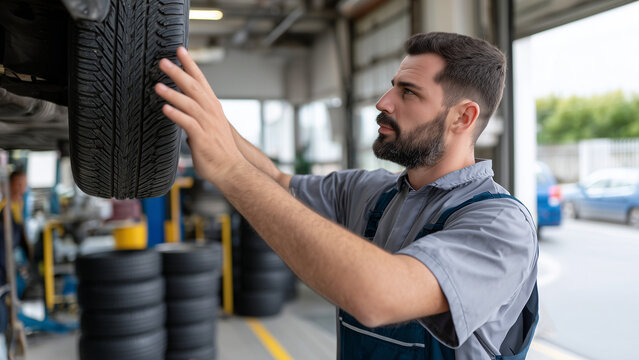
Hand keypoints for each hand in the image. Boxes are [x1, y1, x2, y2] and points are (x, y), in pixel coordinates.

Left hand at [154, 47, 245, 183]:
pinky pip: (187, 123)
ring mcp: (207, 124)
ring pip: (189, 103)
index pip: (201, 81)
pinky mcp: (202, 137)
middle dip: (178, 73)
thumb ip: (196, 118)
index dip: (190, 65)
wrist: (232, 169)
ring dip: (173, 93)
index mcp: (213, 107)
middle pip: (193, 87)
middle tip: (163, 62)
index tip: (180, 51)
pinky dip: (176, 114)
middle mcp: (211, 112)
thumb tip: (182, 114)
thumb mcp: (209, 127)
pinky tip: (165, 108)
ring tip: (157, 86)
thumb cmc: (219, 151)